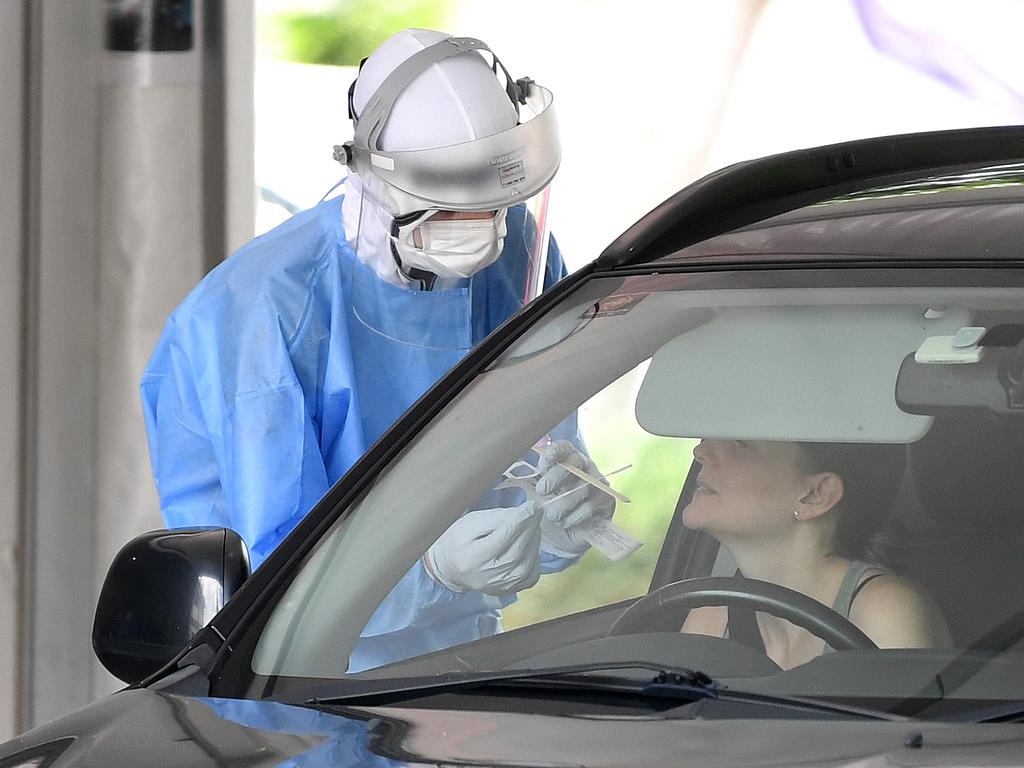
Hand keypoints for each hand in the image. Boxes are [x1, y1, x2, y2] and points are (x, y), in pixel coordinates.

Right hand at [424, 503, 541, 595]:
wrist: (450, 569)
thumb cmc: (458, 541)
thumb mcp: (470, 523)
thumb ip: (495, 517)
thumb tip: (522, 513)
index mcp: (472, 558)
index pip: (503, 538)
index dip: (521, 520)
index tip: (532, 506)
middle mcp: (488, 577)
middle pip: (518, 551)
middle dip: (531, 528)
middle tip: (536, 510)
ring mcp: (500, 588)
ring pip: (528, 562)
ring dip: (535, 540)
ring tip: (532, 524)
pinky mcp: (511, 591)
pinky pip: (532, 573)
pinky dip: (535, 556)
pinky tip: (528, 544)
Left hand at [535, 440, 614, 557]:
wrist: (566, 534)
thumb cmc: (550, 507)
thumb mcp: (537, 494)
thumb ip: (531, 483)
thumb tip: (518, 475)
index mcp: (565, 458)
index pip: (562, 447)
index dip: (552, 453)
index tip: (542, 466)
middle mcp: (584, 464)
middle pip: (574, 462)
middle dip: (555, 478)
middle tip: (542, 492)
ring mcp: (598, 480)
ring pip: (581, 488)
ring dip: (562, 505)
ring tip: (553, 515)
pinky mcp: (606, 499)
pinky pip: (589, 506)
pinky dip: (573, 518)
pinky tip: (566, 522)